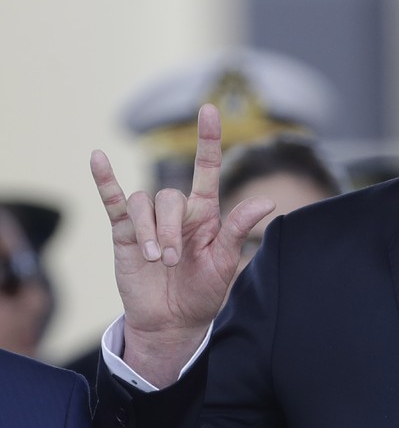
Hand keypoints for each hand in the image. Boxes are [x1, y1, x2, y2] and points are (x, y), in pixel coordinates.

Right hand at [91, 104, 274, 386]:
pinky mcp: (125, 233)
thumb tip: (268, 202)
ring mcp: (149, 221)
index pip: (207, 168)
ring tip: (156, 259)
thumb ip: (238, 230)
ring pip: (144, 203)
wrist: (173, 322)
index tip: (209, 109)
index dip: (208, 139)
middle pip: (169, 196)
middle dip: (170, 229)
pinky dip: (105, 180)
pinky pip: (113, 200)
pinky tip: (97, 158)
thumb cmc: (204, 291)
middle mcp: (177, 211)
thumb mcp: (225, 263)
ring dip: (149, 230)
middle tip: (174, 261)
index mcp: (205, 213)